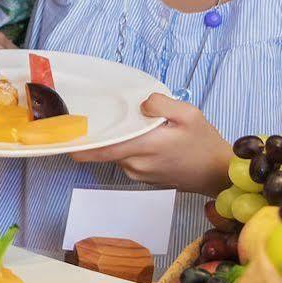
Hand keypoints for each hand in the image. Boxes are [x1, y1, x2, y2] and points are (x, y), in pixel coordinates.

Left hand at [71, 93, 230, 194]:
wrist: (218, 173)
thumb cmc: (204, 142)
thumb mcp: (189, 114)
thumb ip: (162, 105)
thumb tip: (141, 104)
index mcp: (144, 148)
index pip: (104, 150)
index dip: (81, 146)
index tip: (63, 140)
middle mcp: (136, 164)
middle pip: (106, 149)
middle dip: (99, 135)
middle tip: (92, 118)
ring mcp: (138, 174)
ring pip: (116, 153)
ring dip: (118, 140)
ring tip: (132, 125)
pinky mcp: (143, 178)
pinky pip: (126, 159)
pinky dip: (127, 148)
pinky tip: (141, 137)